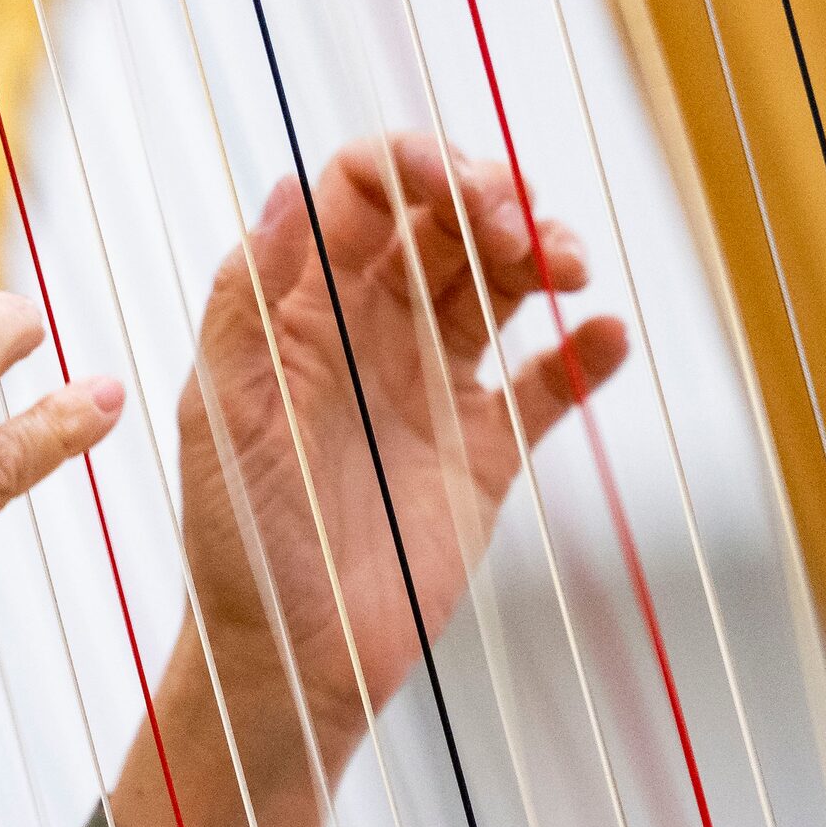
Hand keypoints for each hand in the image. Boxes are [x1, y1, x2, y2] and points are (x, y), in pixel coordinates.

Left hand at [114, 134, 627, 826]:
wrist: (289, 662)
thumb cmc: (236, 544)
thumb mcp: (223, 418)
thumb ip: (247, 305)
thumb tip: (288, 191)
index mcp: (297, 310)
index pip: (362, 193)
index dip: (415, 164)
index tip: (461, 183)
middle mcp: (366, 332)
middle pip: (445, 220)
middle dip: (493, 197)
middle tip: (521, 230)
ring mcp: (429, 386)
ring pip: (501, 283)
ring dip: (545, 253)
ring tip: (569, 272)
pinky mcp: (485, 451)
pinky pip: (551, 381)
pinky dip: (588, 351)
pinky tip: (602, 339)